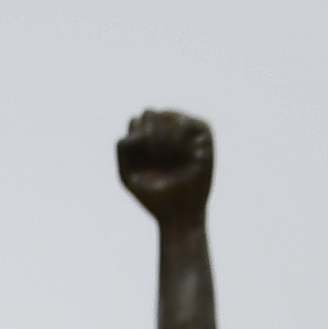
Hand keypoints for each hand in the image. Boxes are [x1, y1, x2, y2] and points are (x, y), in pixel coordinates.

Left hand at [116, 107, 214, 223]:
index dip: (136, 140)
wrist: (179, 215)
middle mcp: (167, 131)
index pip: (136, 121)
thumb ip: (124, 146)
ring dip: (162, 138)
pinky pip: (184, 121)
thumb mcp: (128, 174)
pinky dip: (177, 138)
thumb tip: (139, 120)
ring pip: (165, 114)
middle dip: (149, 136)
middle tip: (157, 160)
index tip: (142, 163)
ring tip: (169, 160)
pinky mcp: (203, 133)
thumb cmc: (154, 197)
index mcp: (148, 139)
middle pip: (149, 113)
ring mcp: (185, 130)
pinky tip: (182, 154)